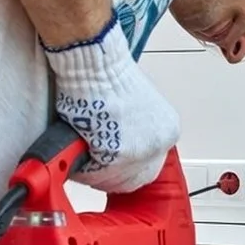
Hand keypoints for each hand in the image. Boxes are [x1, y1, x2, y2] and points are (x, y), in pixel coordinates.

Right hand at [46, 15, 180, 193]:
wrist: (97, 65)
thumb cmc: (110, 77)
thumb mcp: (137, 106)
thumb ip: (134, 131)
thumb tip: (119, 146)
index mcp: (167, 131)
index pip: (149, 167)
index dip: (125, 168)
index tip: (109, 164)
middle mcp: (160, 144)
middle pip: (133, 179)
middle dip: (109, 173)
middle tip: (91, 160)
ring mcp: (140, 152)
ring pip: (111, 179)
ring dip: (92, 169)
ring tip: (81, 146)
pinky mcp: (118, 155)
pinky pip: (94, 174)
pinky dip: (81, 165)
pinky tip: (76, 146)